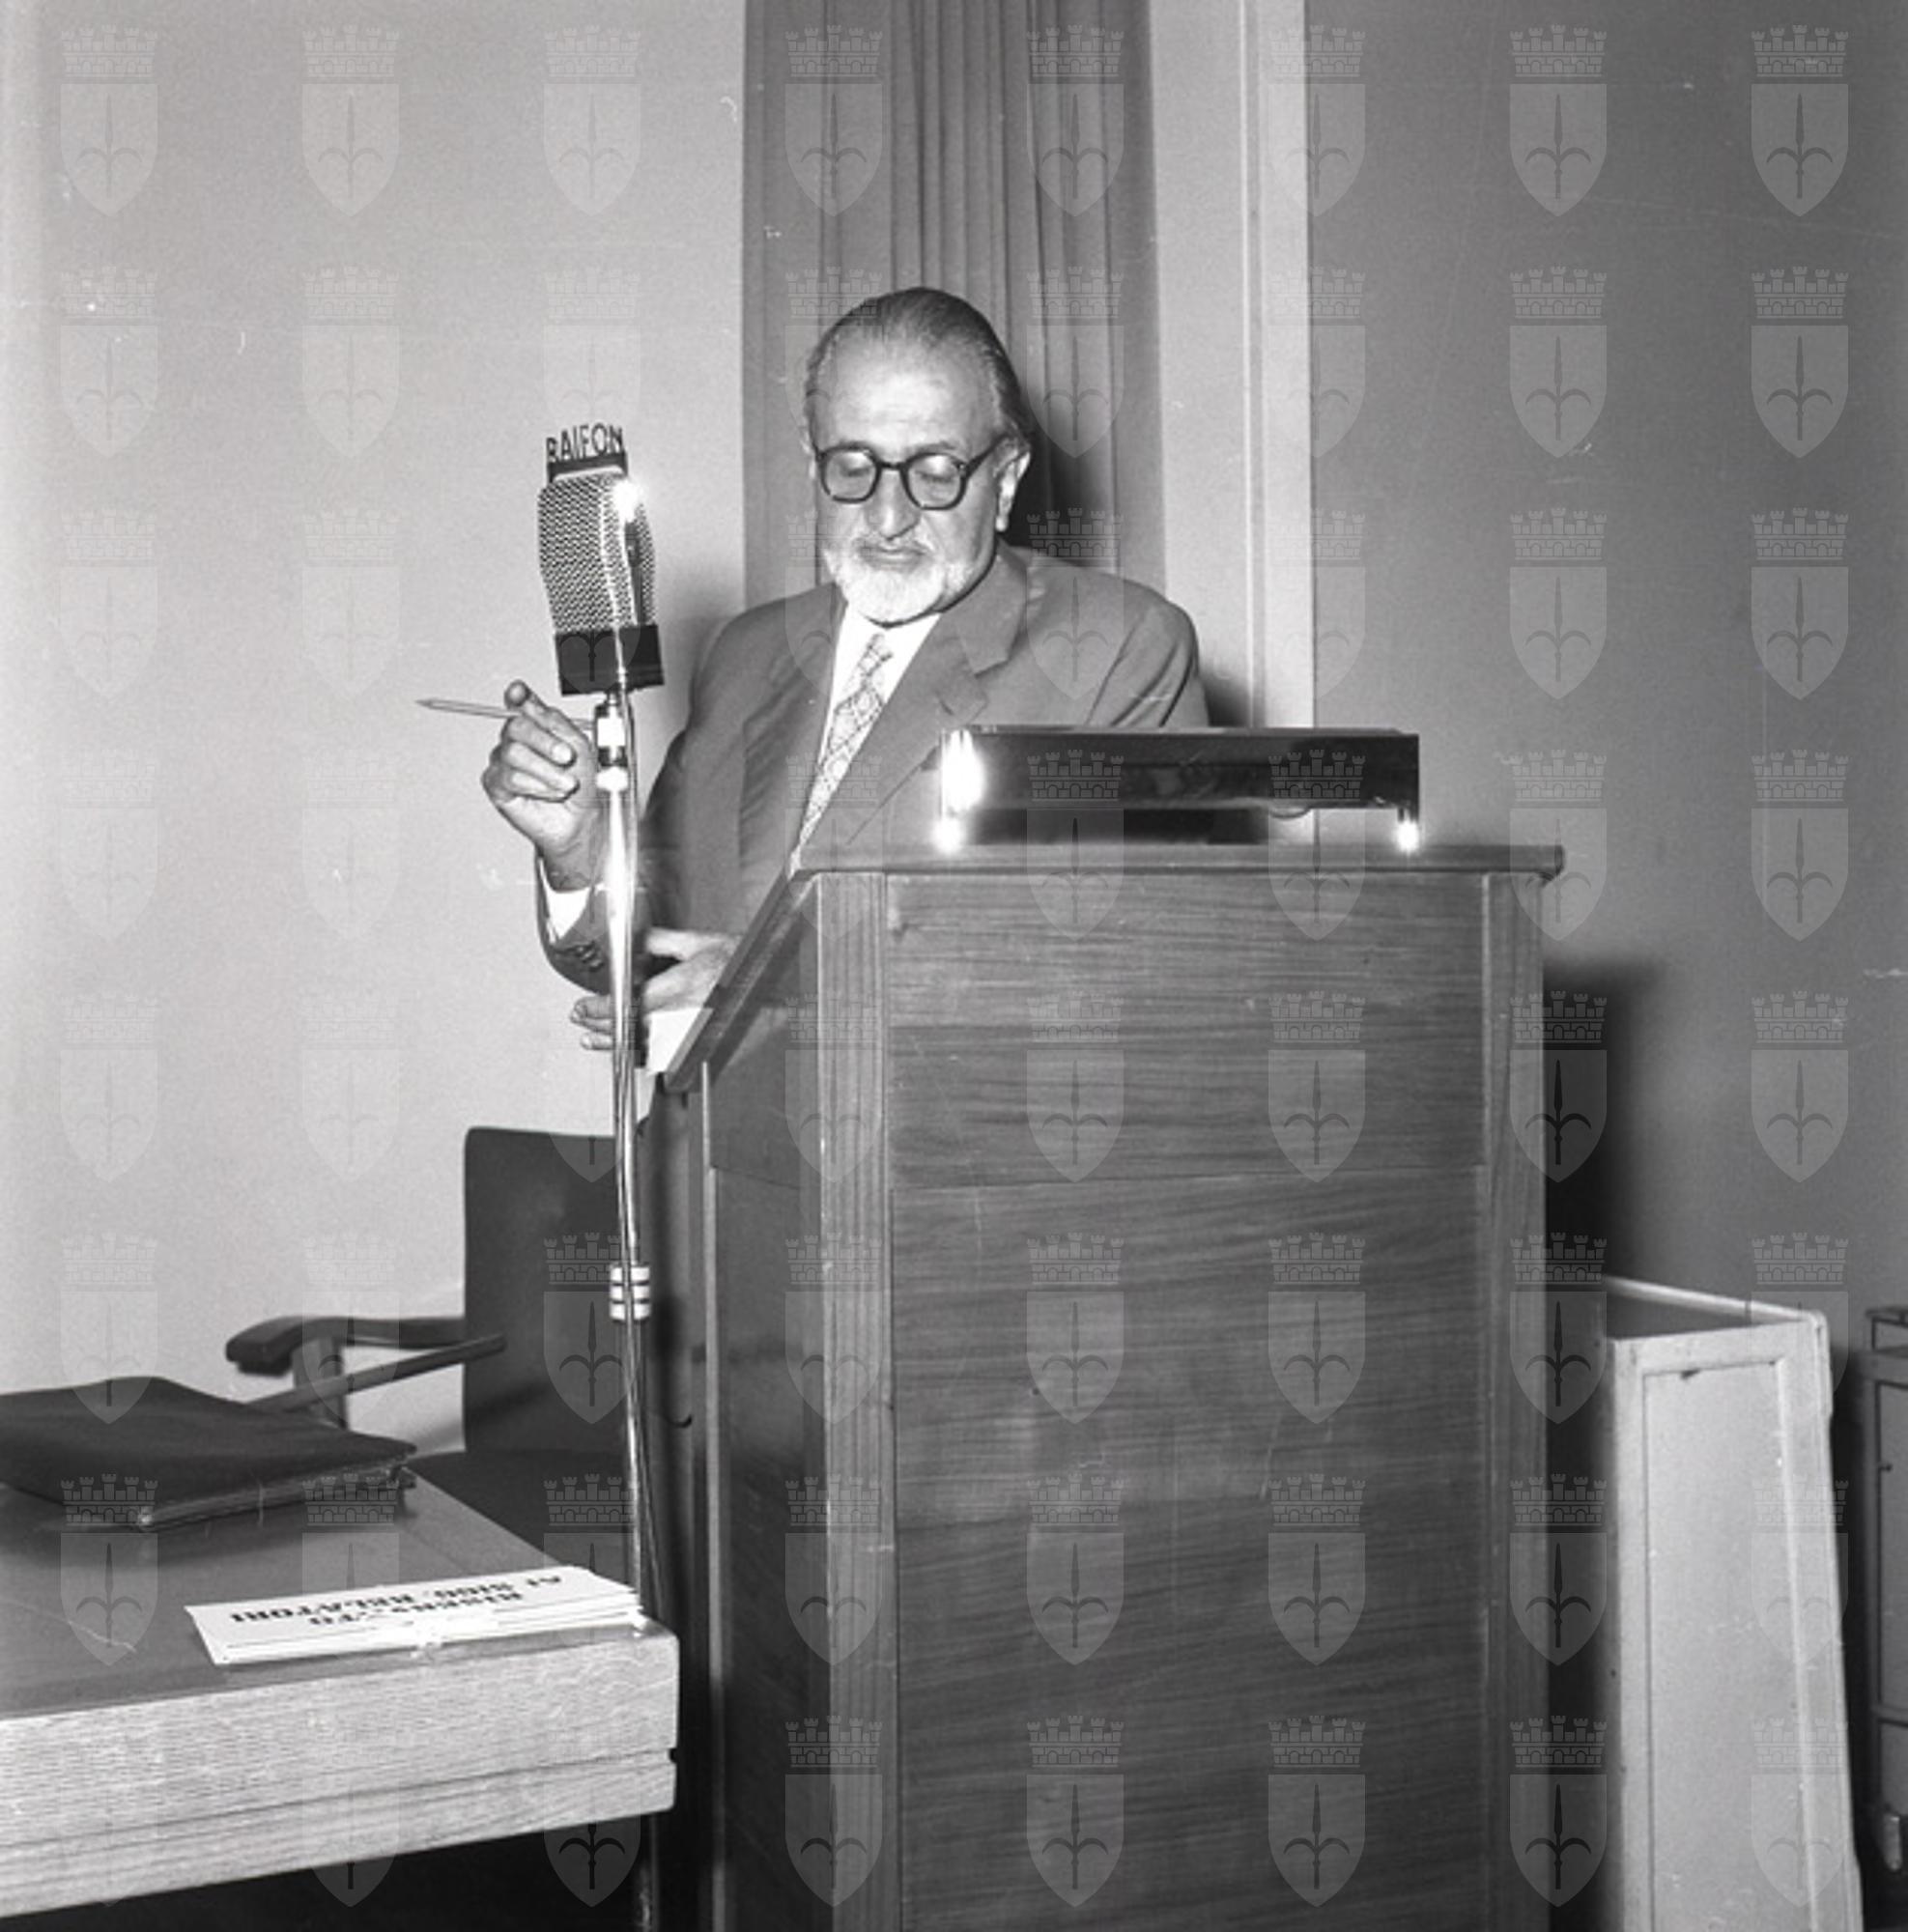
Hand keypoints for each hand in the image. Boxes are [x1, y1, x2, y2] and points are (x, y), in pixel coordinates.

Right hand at [480, 681, 602, 887]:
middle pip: (516, 727)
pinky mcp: (497, 784)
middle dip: (544, 742)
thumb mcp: (582, 748)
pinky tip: (550, 793)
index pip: (521, 702)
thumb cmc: (583, 785)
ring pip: (513, 753)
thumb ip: (558, 724)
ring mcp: (504, 761)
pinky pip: (509, 777)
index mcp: (539, 725)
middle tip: (566, 757)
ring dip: (546, 771)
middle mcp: (518, 740)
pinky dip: (535, 786)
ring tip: (565, 784)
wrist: (581, 820)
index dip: (517, 695)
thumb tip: (534, 706)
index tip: (518, 693)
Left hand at [568, 929, 739, 1051]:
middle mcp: (686, 1014)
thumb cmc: (744, 966)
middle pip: (632, 1026)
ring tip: (595, 1039)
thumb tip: (636, 939)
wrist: (776, 990)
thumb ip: (665, 941)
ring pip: (644, 1045)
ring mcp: (693, 1034)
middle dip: (601, 1024)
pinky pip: (666, 1057)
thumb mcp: (702, 943)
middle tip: (582, 1020)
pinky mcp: (701, 1047)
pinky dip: (643, 1055)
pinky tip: (629, 1051)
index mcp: (685, 985)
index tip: (583, 1006)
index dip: (602, 1007)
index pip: (631, 1001)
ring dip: (616, 1043)